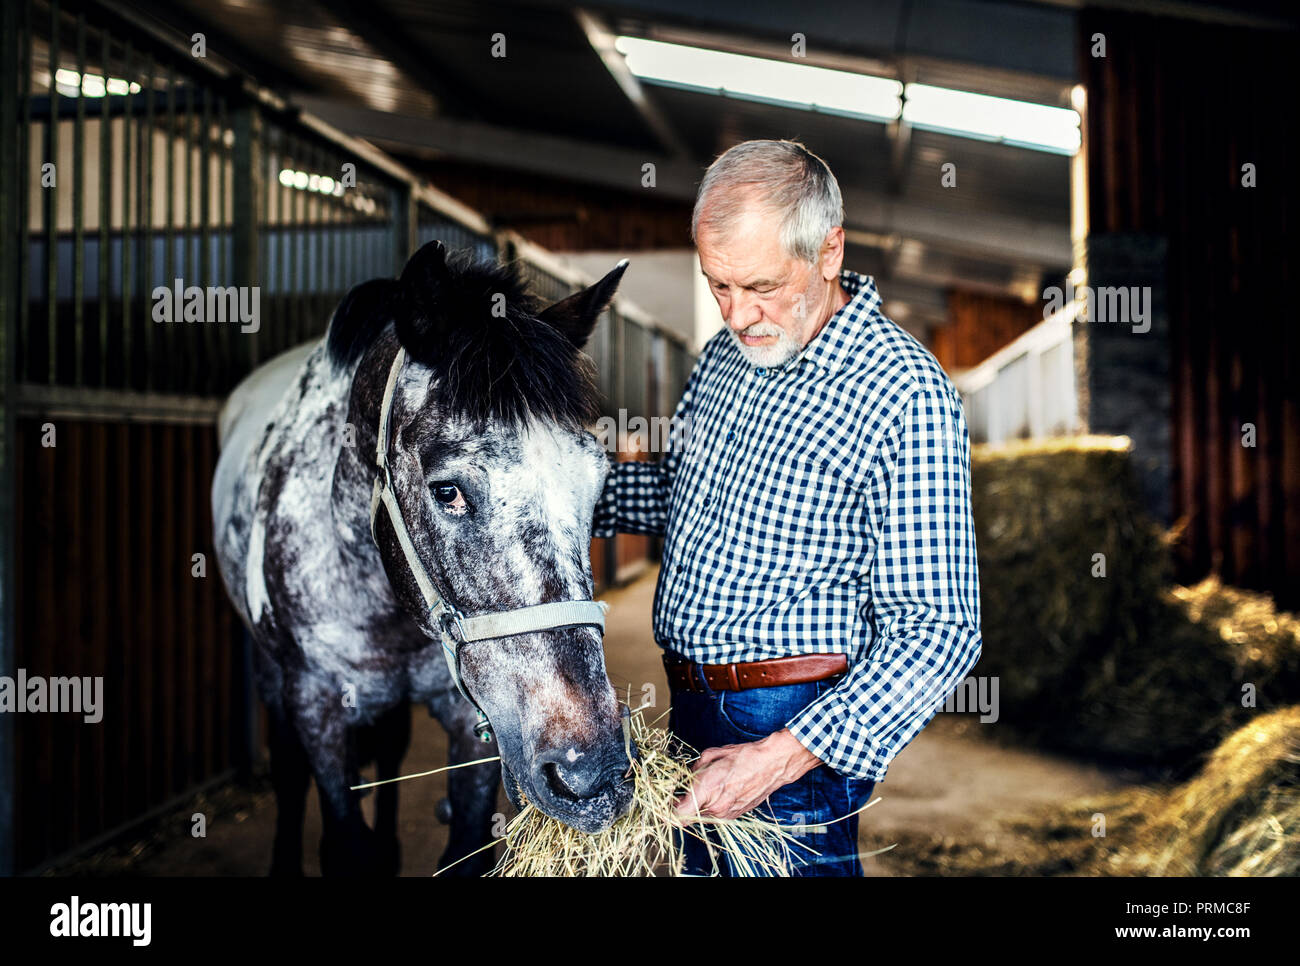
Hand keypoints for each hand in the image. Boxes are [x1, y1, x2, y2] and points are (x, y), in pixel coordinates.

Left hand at [672, 728, 822, 820]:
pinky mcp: (735, 816)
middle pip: (688, 816)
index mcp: (707, 789)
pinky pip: (715, 814)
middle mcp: (715, 806)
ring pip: (701, 815)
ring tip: (707, 786)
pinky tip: (720, 789)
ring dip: (699, 804)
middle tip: (683, 790)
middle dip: (682, 804)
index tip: (666, 801)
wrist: (772, 764)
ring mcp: (726, 814)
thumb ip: (692, 770)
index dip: (667, 810)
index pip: (678, 814)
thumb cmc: (744, 756)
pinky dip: (712, 805)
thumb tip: (684, 778)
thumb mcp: (710, 756)